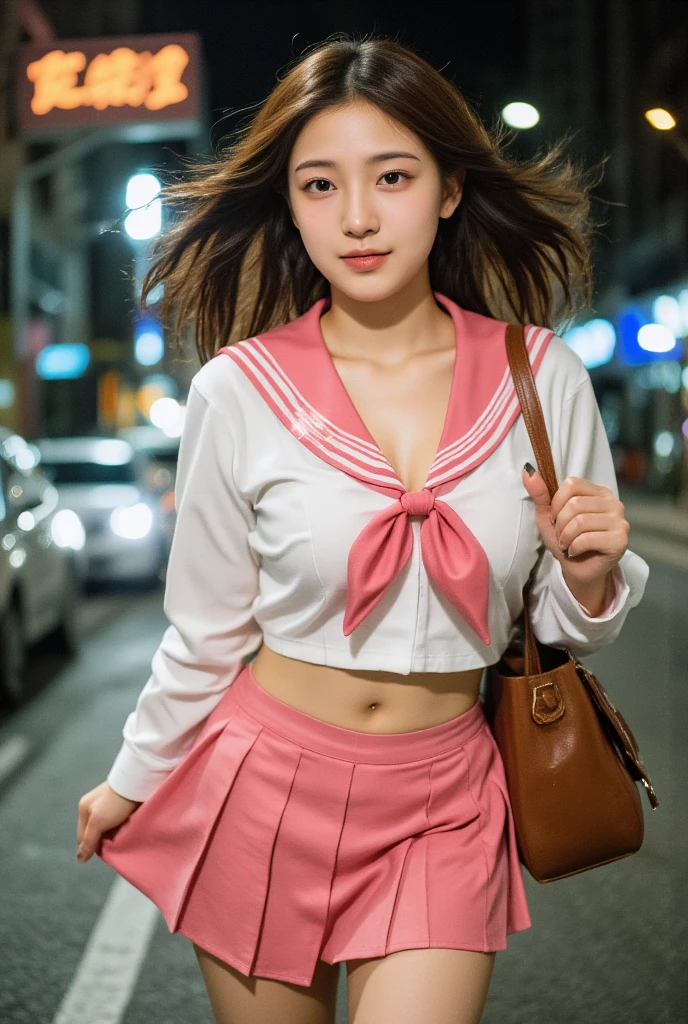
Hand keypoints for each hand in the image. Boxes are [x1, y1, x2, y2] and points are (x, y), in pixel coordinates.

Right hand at [77, 781, 140, 862]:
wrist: (138, 782)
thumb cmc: (116, 802)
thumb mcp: (98, 822)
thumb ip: (88, 840)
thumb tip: (79, 860)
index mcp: (84, 808)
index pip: (82, 837)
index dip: (91, 846)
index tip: (105, 849)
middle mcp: (93, 805)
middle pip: (94, 832)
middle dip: (102, 839)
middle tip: (115, 843)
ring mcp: (107, 803)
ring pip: (107, 827)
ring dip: (114, 833)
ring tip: (123, 835)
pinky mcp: (120, 802)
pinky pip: (117, 820)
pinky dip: (121, 826)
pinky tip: (128, 827)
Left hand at [522, 464, 628, 590]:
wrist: (578, 570)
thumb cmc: (566, 541)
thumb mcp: (548, 516)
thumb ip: (540, 493)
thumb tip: (526, 470)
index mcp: (599, 492)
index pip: (572, 484)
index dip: (556, 503)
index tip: (556, 519)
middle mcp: (614, 503)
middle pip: (575, 504)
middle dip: (560, 524)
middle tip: (563, 536)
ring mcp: (620, 521)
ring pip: (580, 522)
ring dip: (566, 537)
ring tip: (568, 544)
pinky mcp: (620, 540)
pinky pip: (587, 539)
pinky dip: (574, 548)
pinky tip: (576, 552)